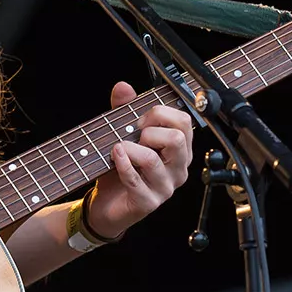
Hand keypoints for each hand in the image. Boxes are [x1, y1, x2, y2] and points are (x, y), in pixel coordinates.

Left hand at [86, 81, 195, 239]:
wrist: (107, 204)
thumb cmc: (121, 169)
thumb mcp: (124, 135)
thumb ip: (125, 110)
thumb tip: (123, 87)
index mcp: (180, 150)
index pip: (185, 122)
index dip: (161, 113)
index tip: (141, 119)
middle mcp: (178, 169)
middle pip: (177, 138)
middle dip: (150, 130)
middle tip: (133, 135)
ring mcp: (165, 188)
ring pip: (153, 160)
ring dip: (130, 148)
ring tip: (118, 148)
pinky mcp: (148, 202)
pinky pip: (135, 179)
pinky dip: (122, 164)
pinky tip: (114, 156)